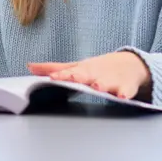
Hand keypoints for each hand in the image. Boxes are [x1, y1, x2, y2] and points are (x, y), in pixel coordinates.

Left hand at [28, 52, 152, 99]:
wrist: (131, 64)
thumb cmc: (98, 68)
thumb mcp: (77, 67)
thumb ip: (54, 69)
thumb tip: (30, 66)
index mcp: (82, 70)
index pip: (69, 73)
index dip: (60, 76)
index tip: (51, 78)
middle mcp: (95, 74)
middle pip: (86, 75)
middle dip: (78, 77)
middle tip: (71, 79)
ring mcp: (111, 80)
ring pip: (106, 83)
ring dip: (102, 84)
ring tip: (97, 87)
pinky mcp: (126, 87)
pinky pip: (126, 91)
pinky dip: (125, 93)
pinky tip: (122, 96)